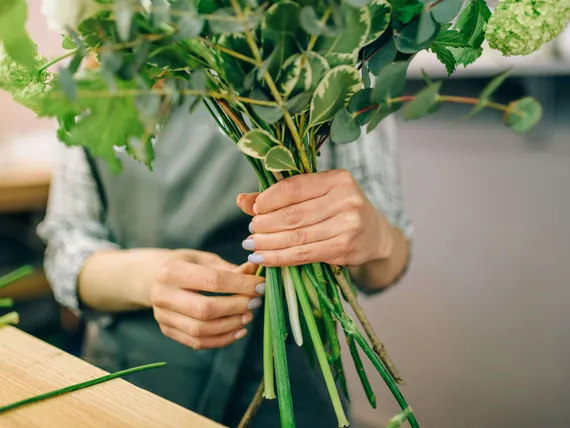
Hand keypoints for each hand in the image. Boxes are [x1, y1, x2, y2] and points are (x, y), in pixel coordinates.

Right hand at [150, 250, 264, 349]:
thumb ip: (230, 268)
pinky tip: (239, 330)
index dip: (240, 285)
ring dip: (230, 325)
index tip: (259, 286)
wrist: (155, 278)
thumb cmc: (187, 265)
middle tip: (255, 302)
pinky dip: (222, 340)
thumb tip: (255, 272)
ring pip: (201, 330)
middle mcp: (162, 294)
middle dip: (236, 307)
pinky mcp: (167, 330)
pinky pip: (197, 342)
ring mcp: (162, 316)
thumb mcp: (206, 259)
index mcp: (172, 271)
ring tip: (248, 316)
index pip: (212, 280)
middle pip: (205, 308)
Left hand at [236, 170, 393, 266]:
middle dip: (266, 224)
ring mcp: (349, 225)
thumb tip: (241, 200)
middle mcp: (346, 199)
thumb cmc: (339, 210)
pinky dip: (281, 258)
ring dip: (269, 243)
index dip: (269, 199)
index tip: (254, 210)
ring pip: (297, 236)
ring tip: (252, 246)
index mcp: (337, 179)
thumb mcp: (317, 196)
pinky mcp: (347, 248)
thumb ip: (281, 196)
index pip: (294, 187)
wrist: (376, 235)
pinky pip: (305, 254)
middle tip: (250, 232)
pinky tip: (264, 258)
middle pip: (294, 214)